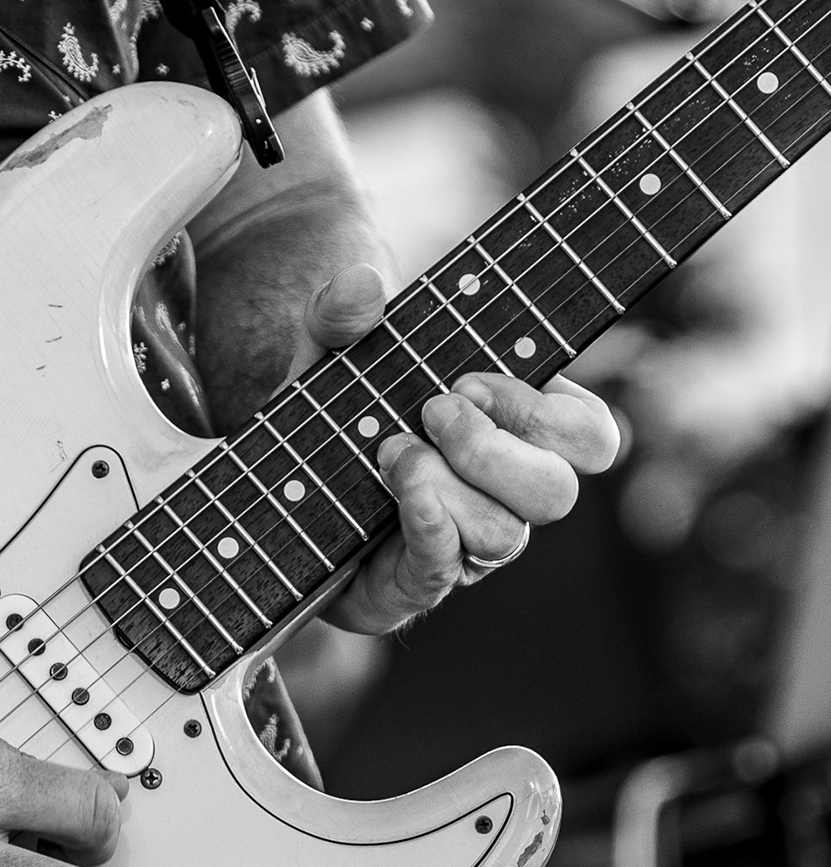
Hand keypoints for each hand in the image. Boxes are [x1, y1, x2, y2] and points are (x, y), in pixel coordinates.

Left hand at [288, 264, 621, 633]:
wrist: (276, 496)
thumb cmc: (331, 421)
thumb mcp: (329, 359)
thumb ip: (341, 315)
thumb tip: (359, 285)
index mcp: (517, 435)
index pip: (589, 435)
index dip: (544, 411)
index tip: (466, 380)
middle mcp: (505, 497)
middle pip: (559, 492)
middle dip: (495, 449)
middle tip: (431, 412)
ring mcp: (465, 545)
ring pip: (503, 534)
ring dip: (448, 487)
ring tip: (389, 454)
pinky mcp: (418, 582)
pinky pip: (445, 567)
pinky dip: (430, 526)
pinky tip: (403, 495)